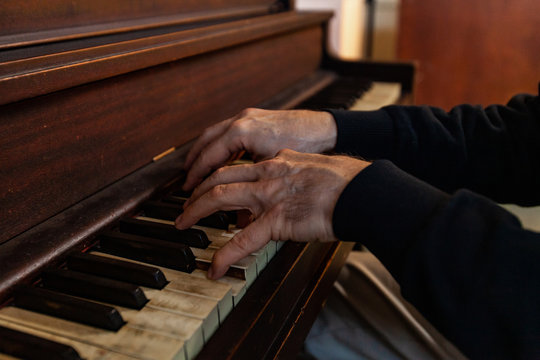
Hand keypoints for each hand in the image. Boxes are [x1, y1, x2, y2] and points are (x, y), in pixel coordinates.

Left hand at [176, 149, 369, 278]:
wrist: (362, 192)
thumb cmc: (346, 182)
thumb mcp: (313, 169)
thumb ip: (293, 176)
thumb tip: (285, 190)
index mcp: (277, 161)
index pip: (236, 165)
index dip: (214, 175)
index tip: (205, 184)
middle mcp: (268, 173)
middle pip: (219, 177)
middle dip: (196, 191)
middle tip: (184, 204)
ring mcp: (271, 195)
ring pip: (220, 197)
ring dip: (196, 211)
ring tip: (183, 223)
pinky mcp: (278, 220)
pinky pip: (243, 240)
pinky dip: (225, 255)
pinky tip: (215, 268)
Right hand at [182, 108, 336, 190]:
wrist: (326, 128)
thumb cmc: (305, 147)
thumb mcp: (274, 174)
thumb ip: (254, 194)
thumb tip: (242, 221)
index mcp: (242, 132)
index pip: (209, 156)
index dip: (197, 176)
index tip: (188, 190)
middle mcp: (241, 120)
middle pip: (205, 142)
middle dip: (194, 162)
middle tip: (186, 182)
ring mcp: (248, 115)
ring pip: (215, 133)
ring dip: (204, 152)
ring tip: (197, 170)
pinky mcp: (257, 116)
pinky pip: (228, 130)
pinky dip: (219, 145)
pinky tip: (222, 157)